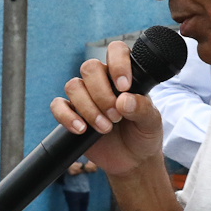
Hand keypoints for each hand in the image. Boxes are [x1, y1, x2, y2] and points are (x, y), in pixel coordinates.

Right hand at [49, 42, 164, 176]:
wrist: (132, 160)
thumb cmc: (144, 134)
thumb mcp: (151, 122)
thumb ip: (142, 109)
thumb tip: (124, 100)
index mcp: (123, 75)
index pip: (115, 51)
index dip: (117, 63)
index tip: (124, 87)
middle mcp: (102, 81)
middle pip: (89, 67)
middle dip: (102, 94)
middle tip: (116, 116)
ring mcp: (84, 96)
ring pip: (73, 86)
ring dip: (89, 109)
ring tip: (105, 128)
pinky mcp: (71, 113)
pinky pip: (58, 105)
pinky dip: (67, 117)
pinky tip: (82, 130)